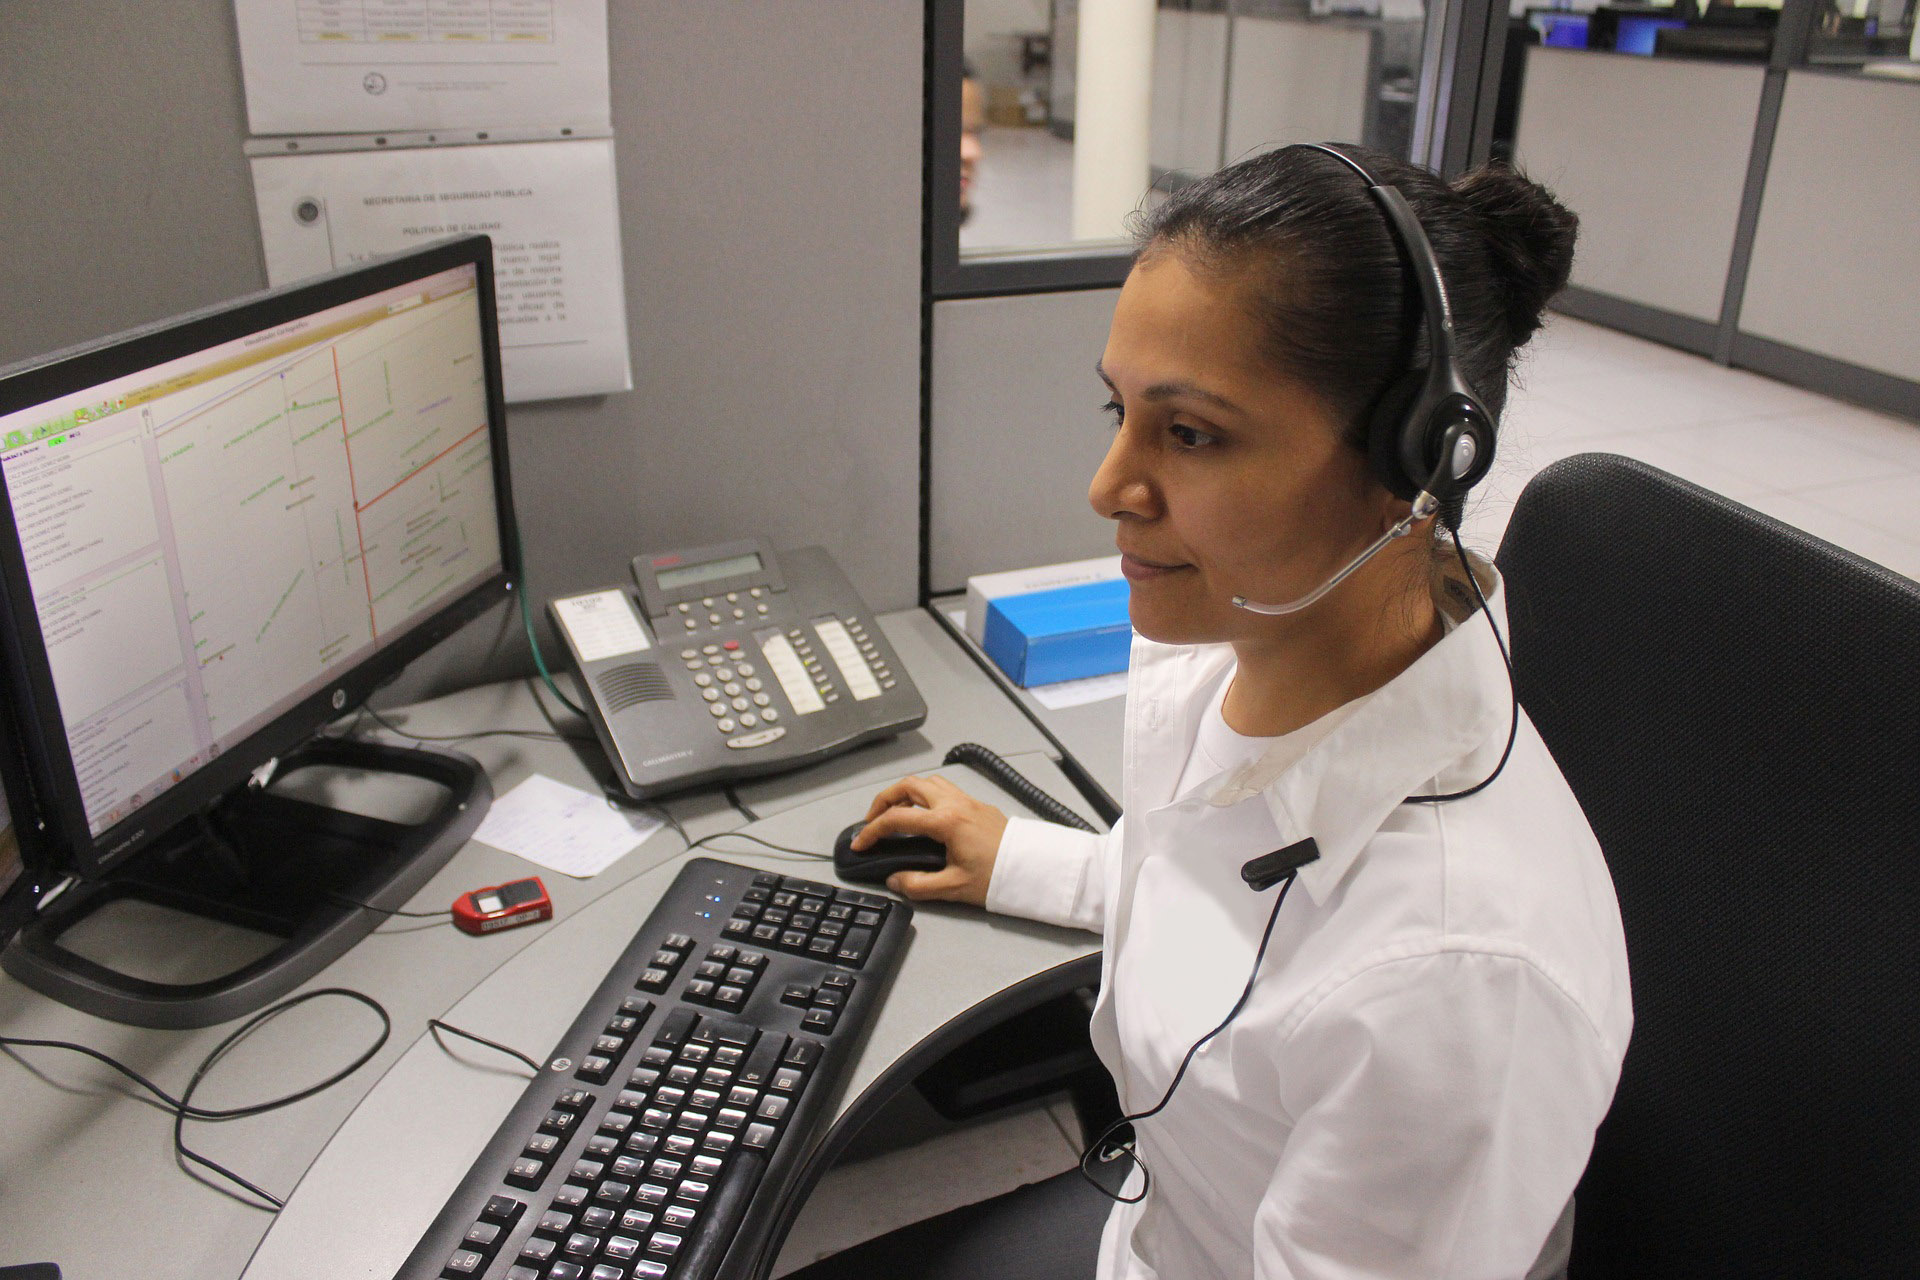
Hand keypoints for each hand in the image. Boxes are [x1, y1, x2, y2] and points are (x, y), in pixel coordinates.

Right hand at [855, 774, 1007, 905]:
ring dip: (905, 793)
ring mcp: (968, 801)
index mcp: (946, 821)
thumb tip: (896, 880)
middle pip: (908, 786)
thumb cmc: (1001, 875)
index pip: (897, 818)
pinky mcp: (978, 806)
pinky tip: (925, 815)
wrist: (1035, 868)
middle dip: (884, 800)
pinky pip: (944, 789)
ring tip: (896, 813)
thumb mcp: (954, 888)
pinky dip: (925, 795)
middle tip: (872, 820)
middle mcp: (955, 804)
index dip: (872, 830)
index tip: (861, 843)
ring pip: (928, 782)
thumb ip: (918, 885)